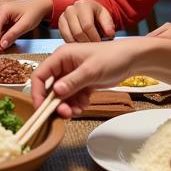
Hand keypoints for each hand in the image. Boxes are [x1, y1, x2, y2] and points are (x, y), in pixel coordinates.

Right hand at [0, 0, 51, 49]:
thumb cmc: (34, 13)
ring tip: (6, 43)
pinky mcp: (0, 16)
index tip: (1, 50)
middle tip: (4, 49)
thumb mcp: (25, 25)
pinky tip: (6, 38)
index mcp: (3, 10)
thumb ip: (13, 34)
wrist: (39, 5)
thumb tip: (2, 45)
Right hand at [30, 39, 145, 116]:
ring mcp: (72, 75)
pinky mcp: (81, 83)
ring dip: (68, 105)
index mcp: (61, 56)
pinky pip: (72, 97)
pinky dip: (77, 103)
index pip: (40, 75)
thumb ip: (72, 82)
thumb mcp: (91, 70)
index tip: (42, 108)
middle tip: (66, 113)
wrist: (132, 60)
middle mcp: (64, 66)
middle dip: (56, 102)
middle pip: (50, 88)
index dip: (37, 92)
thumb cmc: (112, 57)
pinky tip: (85, 104)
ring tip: (79, 110)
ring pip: (61, 95)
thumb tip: (55, 92)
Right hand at [57, 0, 115, 42]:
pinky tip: (80, 44)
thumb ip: (108, 25)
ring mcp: (63, 16)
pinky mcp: (60, 24)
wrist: (87, 11)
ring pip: (70, 36)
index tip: (99, 42)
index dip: (94, 37)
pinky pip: (64, 37)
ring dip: (79, 44)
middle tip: (93, 46)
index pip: (87, 25)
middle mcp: (71, 9)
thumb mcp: (105, 16)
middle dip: (87, 42)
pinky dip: (72, 43)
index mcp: (83, 5)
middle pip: (78, 32)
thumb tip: (109, 34)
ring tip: (88, 46)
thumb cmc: (97, 14)